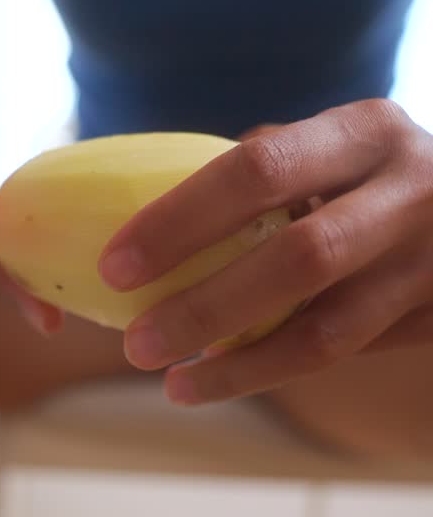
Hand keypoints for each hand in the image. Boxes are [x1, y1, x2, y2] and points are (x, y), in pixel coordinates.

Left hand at [98, 100, 432, 403]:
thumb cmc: (375, 175)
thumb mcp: (336, 147)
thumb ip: (267, 166)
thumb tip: (145, 211)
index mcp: (366, 131)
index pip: (259, 168)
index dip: (181, 220)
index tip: (116, 265)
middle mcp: (410, 192)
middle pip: (298, 257)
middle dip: (206, 306)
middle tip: (135, 344)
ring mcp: (431, 263)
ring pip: (327, 333)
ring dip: (239, 366)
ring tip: (172, 385)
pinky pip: (343, 356)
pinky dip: (272, 370)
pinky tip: (218, 380)